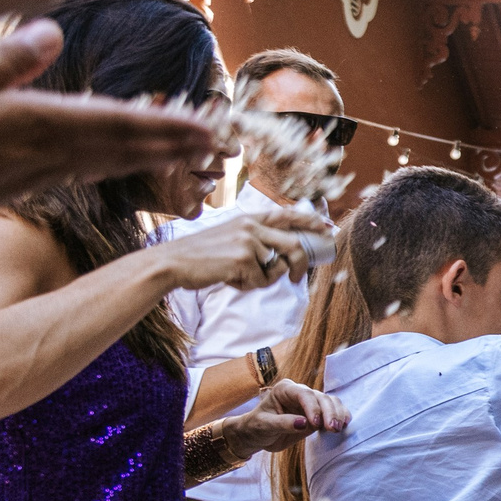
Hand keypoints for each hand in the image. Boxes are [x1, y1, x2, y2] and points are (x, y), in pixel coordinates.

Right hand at [0, 23, 218, 249]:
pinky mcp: (10, 191)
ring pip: (103, 163)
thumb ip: (5, 58)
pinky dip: (109, 164)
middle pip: (122, 149)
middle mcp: (41, 158)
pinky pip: (76, 173)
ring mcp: (28, 179)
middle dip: (173, 145)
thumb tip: (53, 33)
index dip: (167, 128)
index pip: (116, 125)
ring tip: (187, 151)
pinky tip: (119, 160)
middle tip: (219, 145)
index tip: (208, 129)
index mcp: (32, 126)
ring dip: (148, 156)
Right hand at [154, 208, 331, 292]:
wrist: (173, 262)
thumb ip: (255, 241)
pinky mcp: (243, 259)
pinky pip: (261, 280)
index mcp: (248, 219)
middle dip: (301, 265)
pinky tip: (229, 279)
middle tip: (298, 278)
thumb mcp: (229, 237)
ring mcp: (248, 242)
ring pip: (277, 268)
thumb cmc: (201, 255)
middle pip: (294, 245)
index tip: (326, 227)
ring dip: (264, 279)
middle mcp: (251, 226)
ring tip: (240, 277)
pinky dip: (248, 286)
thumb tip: (283, 258)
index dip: (310, 220)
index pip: (287, 215)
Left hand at [221, 379, 349, 457]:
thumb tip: (304, 424)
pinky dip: (341, 417)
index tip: (316, 424)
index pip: (304, 394)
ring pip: (331, 402)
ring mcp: (310, 403)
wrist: (258, 436)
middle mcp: (300, 393)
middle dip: (329, 413)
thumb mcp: (264, 426)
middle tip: (332, 429)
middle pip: (321, 398)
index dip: (313, 408)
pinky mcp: (318, 414)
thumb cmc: (257, 427)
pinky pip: (334, 411)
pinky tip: (344, 425)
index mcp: (285, 390)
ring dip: (337, 414)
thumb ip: (283, 423)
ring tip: (337, 429)